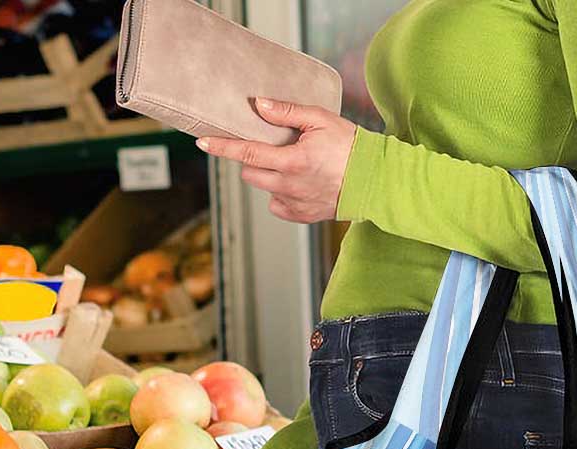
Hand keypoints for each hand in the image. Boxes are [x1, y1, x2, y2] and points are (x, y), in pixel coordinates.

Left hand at [195, 96, 356, 222]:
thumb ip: (286, 112)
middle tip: (270, 147)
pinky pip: (277, 205)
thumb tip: (258, 105)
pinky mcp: (301, 216)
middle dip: (251, 159)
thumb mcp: (320, 119)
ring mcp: (294, 204)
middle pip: (250, 173)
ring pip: (264, 188)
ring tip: (291, 164)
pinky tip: (298, 183)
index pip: (247, 153)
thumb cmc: (350, 146)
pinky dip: (281, 193)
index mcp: (292, 161)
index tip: (203, 143)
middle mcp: (289, 186)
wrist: (374, 181)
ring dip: (268, 175)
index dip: (222, 147)